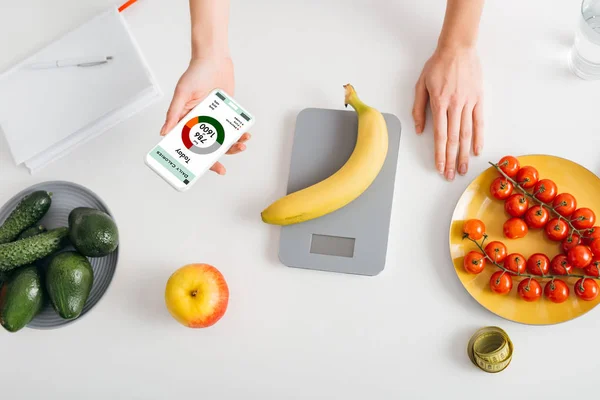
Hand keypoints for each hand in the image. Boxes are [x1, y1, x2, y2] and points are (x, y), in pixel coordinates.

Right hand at [160, 57, 250, 174]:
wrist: (215, 60)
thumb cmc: (195, 73)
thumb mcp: (182, 94)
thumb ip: (174, 114)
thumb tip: (164, 133)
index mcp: (186, 121)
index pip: (187, 145)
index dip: (192, 160)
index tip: (198, 170)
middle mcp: (200, 122)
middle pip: (206, 148)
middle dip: (215, 160)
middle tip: (222, 169)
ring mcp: (215, 119)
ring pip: (222, 140)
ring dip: (232, 147)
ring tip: (241, 146)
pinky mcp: (227, 114)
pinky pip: (233, 129)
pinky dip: (240, 134)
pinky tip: (245, 135)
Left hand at [412, 46, 482, 180]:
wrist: (457, 48)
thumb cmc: (437, 65)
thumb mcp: (420, 85)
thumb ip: (418, 109)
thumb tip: (420, 130)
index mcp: (439, 104)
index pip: (440, 136)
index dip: (440, 154)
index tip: (439, 168)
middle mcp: (454, 106)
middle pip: (454, 139)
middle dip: (452, 160)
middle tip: (451, 175)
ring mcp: (468, 103)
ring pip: (466, 134)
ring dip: (465, 154)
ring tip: (464, 169)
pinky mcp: (479, 98)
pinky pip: (479, 122)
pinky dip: (478, 137)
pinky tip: (477, 150)